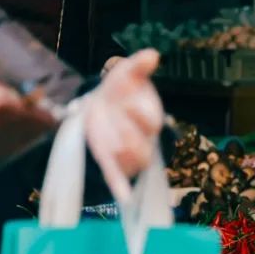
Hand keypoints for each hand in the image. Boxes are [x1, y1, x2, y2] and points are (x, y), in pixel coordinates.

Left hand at [84, 49, 163, 201]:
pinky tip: (124, 199)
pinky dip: (122, 188)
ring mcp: (129, 151)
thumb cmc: (119, 89)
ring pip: (133, 161)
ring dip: (123, 155)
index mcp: (149, 116)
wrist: (101, 103)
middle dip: (127, 136)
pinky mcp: (112, 161)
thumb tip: (153, 54)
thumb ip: (138, 66)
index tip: (127, 104)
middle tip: (113, 126)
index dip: (140, 115)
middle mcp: (144, 138)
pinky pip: (119, 176)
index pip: (151, 121)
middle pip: (143, 144)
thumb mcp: (125, 73)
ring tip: (111, 145)